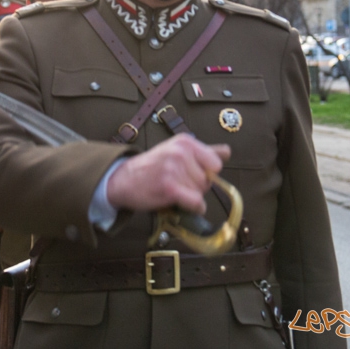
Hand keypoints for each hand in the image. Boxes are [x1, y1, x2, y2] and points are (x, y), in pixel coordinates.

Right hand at [106, 133, 229, 214]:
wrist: (123, 179)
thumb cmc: (151, 166)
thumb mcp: (176, 150)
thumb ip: (203, 152)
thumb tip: (227, 151)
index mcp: (185, 142)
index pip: (216, 163)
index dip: (206, 172)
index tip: (190, 173)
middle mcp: (181, 152)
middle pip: (208, 180)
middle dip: (196, 186)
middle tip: (176, 182)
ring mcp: (174, 169)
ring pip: (201, 192)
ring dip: (190, 197)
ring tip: (172, 189)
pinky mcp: (170, 187)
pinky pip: (196, 203)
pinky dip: (192, 208)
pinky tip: (181, 203)